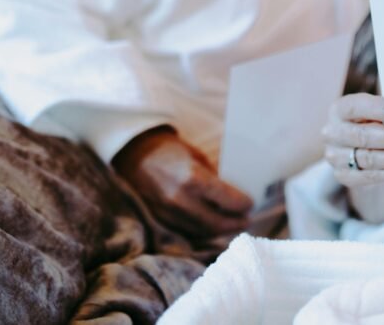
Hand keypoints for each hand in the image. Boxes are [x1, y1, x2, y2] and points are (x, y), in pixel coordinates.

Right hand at [112, 126, 252, 241]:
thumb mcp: (196, 155)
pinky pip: (187, 232)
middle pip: (217, 223)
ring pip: (203, 232)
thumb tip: (234, 188)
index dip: (243, 204)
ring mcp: (169, 214)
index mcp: (193, 179)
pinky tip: (213, 227)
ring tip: (233, 225)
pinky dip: (203, 232)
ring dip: (221, 231)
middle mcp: (181, 201)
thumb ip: (214, 175)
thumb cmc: (168, 150)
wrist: (132, 156)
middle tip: (247, 220)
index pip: (228, 200)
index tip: (251, 203)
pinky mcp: (160, 222)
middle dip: (235, 223)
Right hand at [322, 93, 383, 187]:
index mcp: (339, 109)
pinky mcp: (342, 175)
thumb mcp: (375, 112)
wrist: (358, 148)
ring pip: (368, 158)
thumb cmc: (372, 122)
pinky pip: (369, 176)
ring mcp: (334, 156)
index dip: (377, 109)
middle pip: (363, 136)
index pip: (356, 107)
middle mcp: (331, 132)